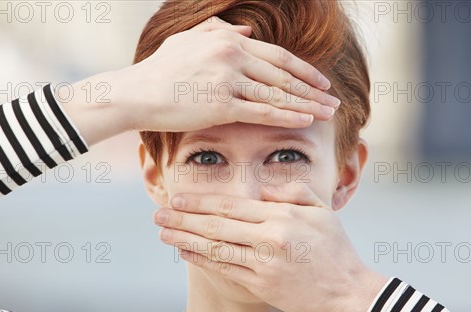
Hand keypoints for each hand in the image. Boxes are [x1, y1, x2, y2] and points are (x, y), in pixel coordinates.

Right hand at [61, 17, 339, 145]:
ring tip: (326, 114)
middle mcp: (233, 56)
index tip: (322, 81)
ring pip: (277, 95)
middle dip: (313, 90)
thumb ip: (219, 31)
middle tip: (334, 101)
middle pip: (284, 76)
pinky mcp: (221, 105)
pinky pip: (262, 112)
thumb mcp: (189, 39)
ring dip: (306, 105)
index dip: (304, 70)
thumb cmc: (160, 68)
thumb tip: (247, 31)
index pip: (278, 56)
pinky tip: (305, 121)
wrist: (136, 93)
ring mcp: (228, 81)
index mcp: (229, 40)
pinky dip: (286, 116)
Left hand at [153, 183, 388, 311]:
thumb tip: (261, 191)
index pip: (232, 206)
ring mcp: (263, 265)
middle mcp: (269, 239)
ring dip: (185, 240)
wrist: (348, 292)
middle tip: (159, 213)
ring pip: (215, 249)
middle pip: (216, 226)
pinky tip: (186, 254)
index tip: (178, 198)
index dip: (201, 202)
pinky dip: (202, 261)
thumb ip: (293, 193)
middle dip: (183, 219)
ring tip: (163, 233)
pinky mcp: (261, 286)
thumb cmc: (336, 249)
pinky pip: (225, 270)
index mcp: (282, 216)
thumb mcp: (322, 211)